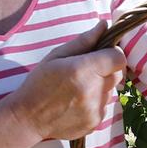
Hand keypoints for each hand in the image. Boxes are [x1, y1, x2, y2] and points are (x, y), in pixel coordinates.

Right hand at [10, 21, 126, 142]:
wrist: (28, 118)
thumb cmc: (39, 83)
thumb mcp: (56, 56)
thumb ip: (84, 40)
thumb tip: (104, 25)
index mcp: (83, 70)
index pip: (118, 58)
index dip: (113, 53)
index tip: (101, 53)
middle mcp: (93, 91)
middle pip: (118, 74)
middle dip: (107, 69)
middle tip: (87, 70)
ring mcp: (96, 109)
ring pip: (111, 91)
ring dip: (100, 86)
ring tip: (78, 88)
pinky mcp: (96, 122)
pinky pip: (105, 106)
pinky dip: (96, 101)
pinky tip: (77, 102)